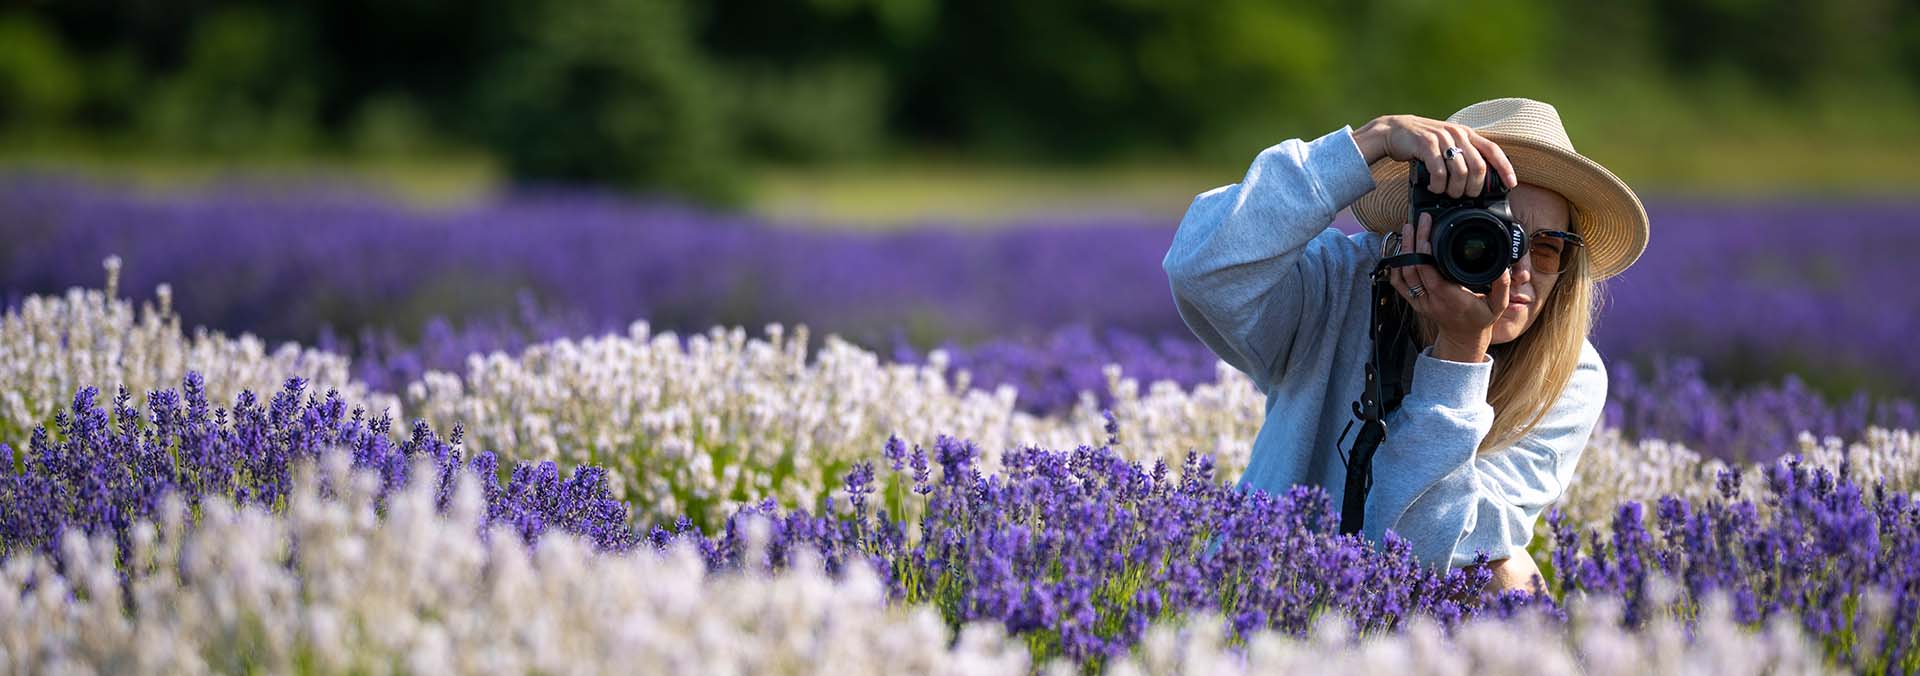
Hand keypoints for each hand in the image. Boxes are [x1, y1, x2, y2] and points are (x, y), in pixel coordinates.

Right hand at [1351, 114, 1517, 196]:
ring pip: (1461, 171)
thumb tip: (1479, 179)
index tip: (1511, 184)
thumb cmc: (1421, 143)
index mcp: (1466, 134)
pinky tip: (1434, 188)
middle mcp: (1457, 134)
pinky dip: (1438, 185)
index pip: (1493, 150)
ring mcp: (1442, 138)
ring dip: (1456, 189)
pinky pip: (1439, 171)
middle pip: (1479, 167)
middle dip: (1474, 187)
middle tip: (1466, 196)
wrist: (1393, 131)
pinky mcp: (1426, 144)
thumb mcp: (1446, 145)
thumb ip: (1462, 155)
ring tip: (1448, 193)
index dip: (1505, 168)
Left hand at [1386, 212, 1511, 361]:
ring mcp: (1420, 301)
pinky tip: (1400, 247)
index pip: (1431, 274)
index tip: (1428, 232)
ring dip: (1403, 249)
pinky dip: (1396, 265)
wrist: (1463, 338)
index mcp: (1451, 299)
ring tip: (1409, 229)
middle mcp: (1432, 300)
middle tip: (1419, 222)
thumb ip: (1502, 287)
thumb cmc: (1480, 319)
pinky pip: (1398, 283)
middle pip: (1414, 268)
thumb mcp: (1498, 306)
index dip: (1425, 253)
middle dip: (1414, 242)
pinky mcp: (1413, 301)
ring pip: (1403, 274)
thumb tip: (1502, 269)